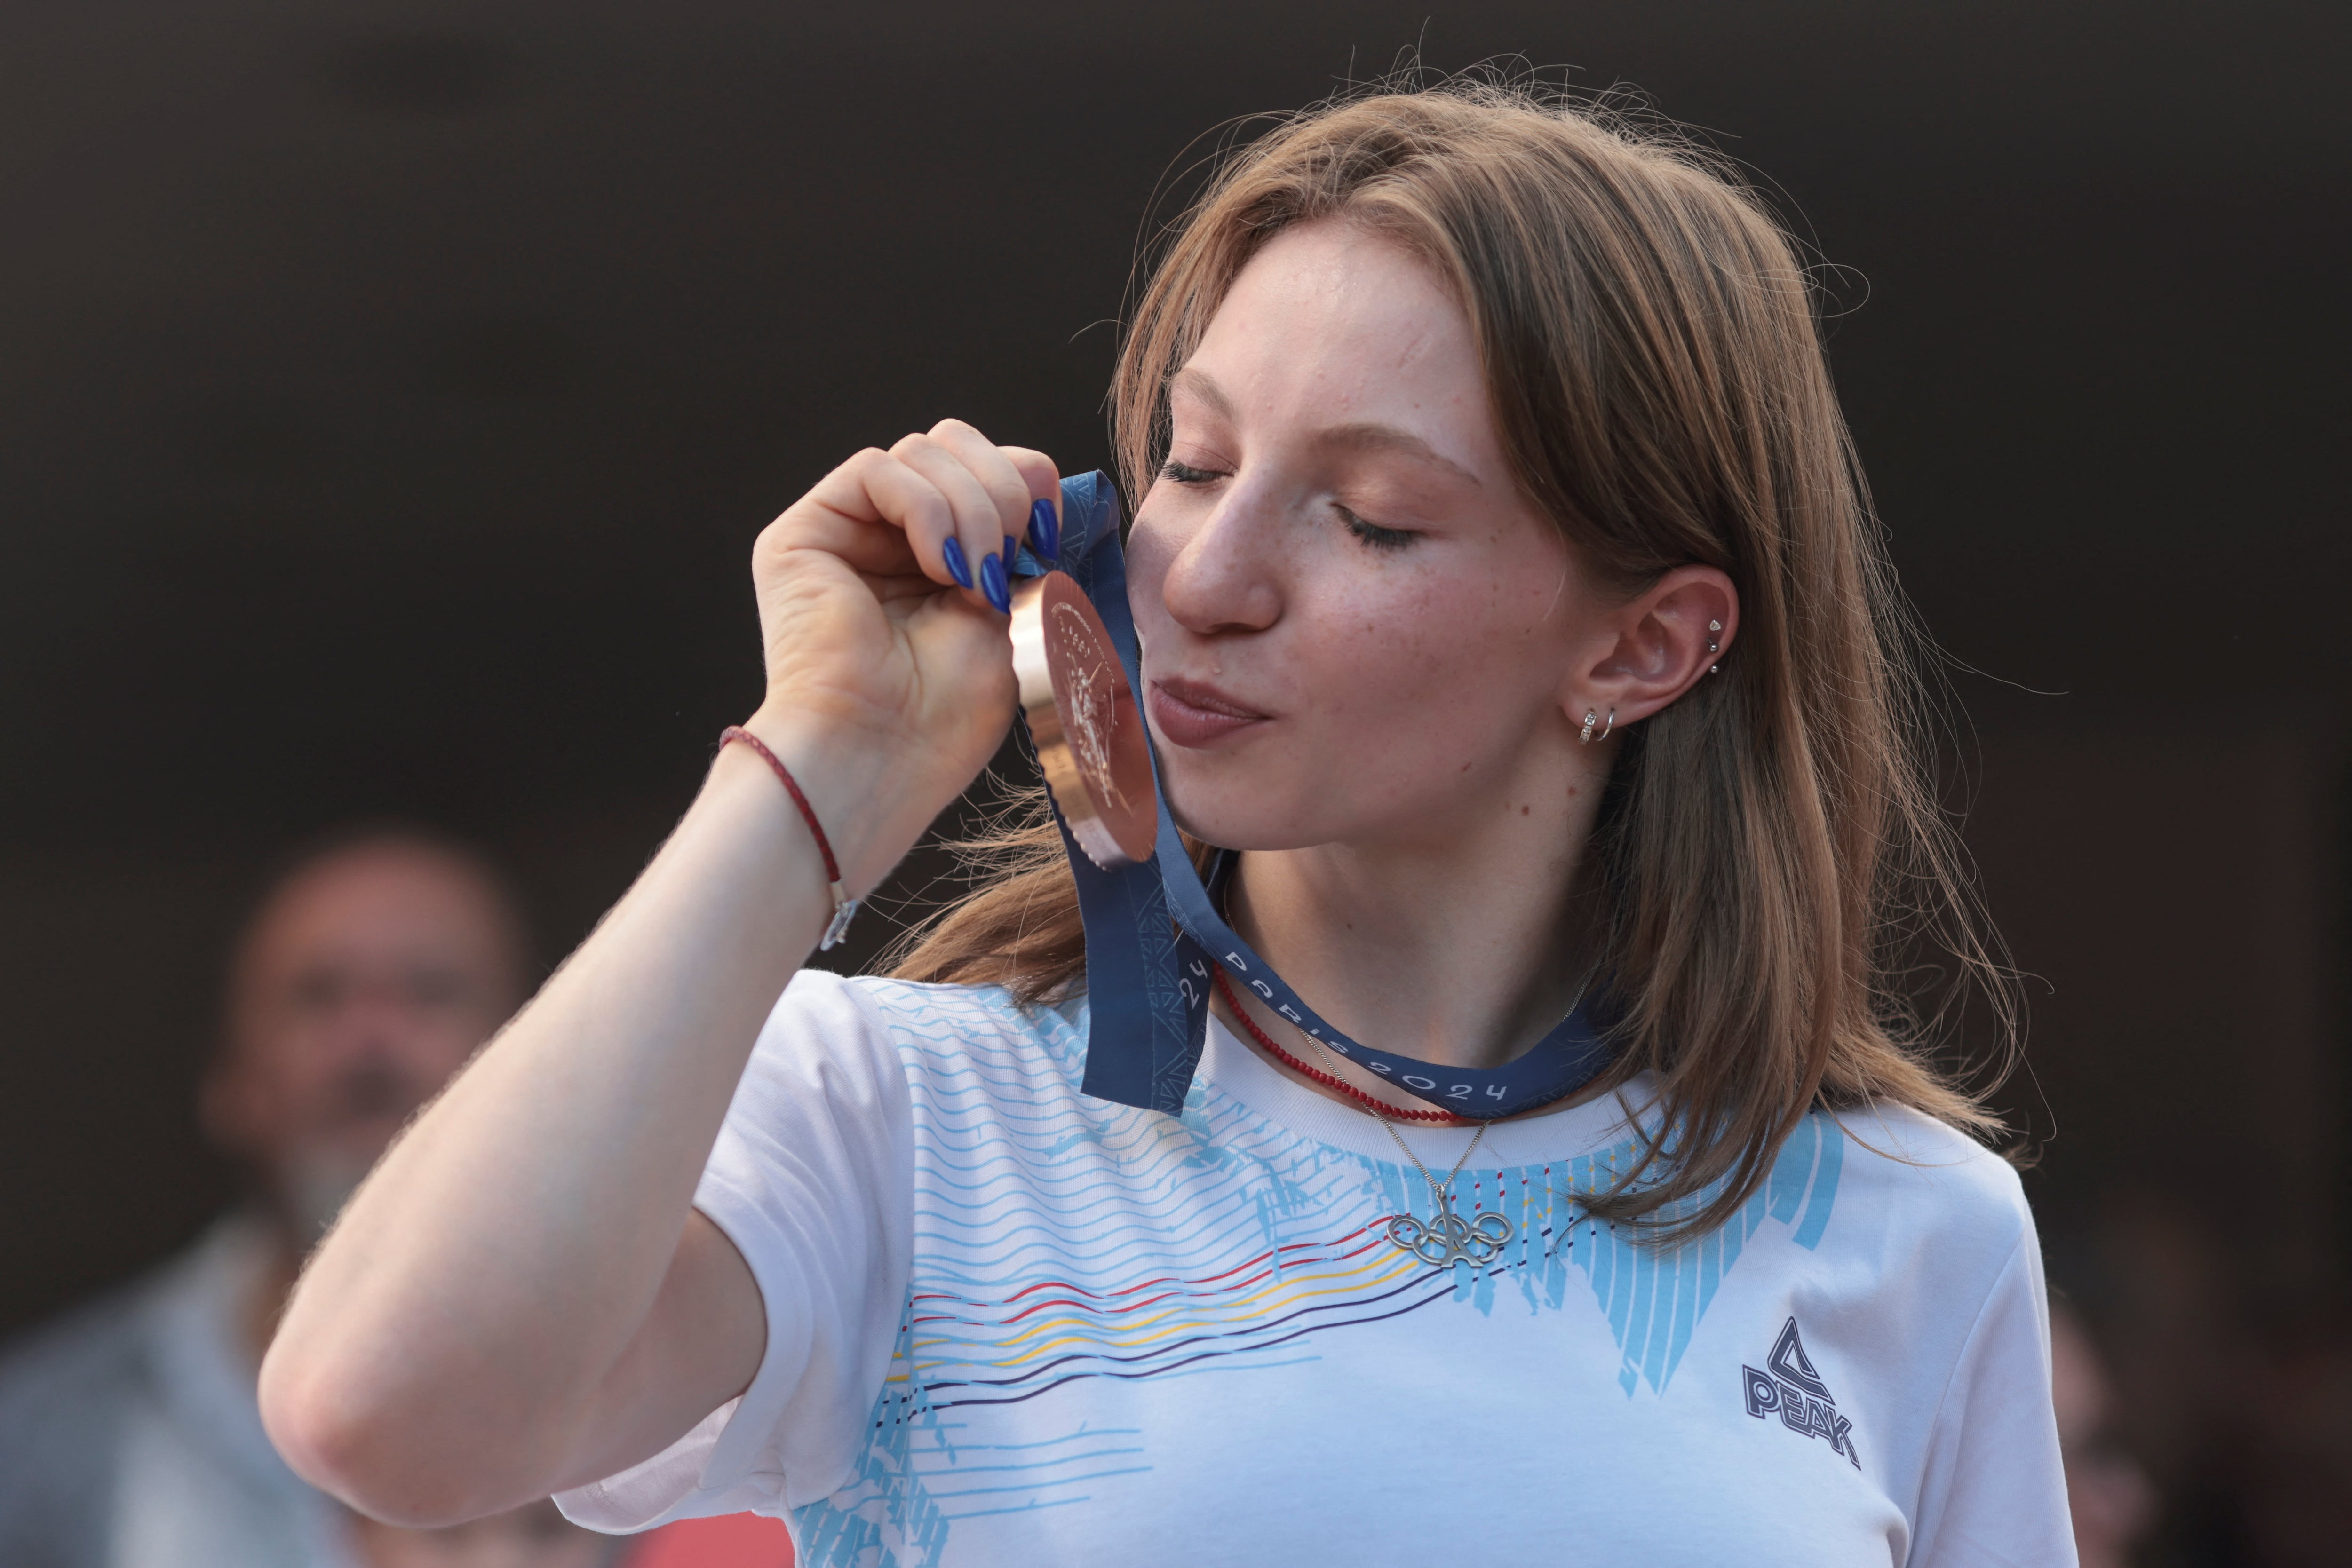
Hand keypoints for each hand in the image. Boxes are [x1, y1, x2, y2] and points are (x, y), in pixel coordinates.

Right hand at [743, 420, 1057, 885]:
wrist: (885, 755)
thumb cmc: (946, 714)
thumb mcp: (1012, 610)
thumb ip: (1019, 542)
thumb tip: (1038, 485)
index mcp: (937, 556)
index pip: (987, 467)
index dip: (1026, 482)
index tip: (1048, 538)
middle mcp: (887, 538)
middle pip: (955, 443)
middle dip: (1001, 491)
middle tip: (1008, 561)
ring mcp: (844, 532)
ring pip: (923, 450)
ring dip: (971, 509)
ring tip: (972, 580)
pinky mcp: (802, 535)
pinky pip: (876, 469)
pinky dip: (925, 507)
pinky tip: (936, 565)